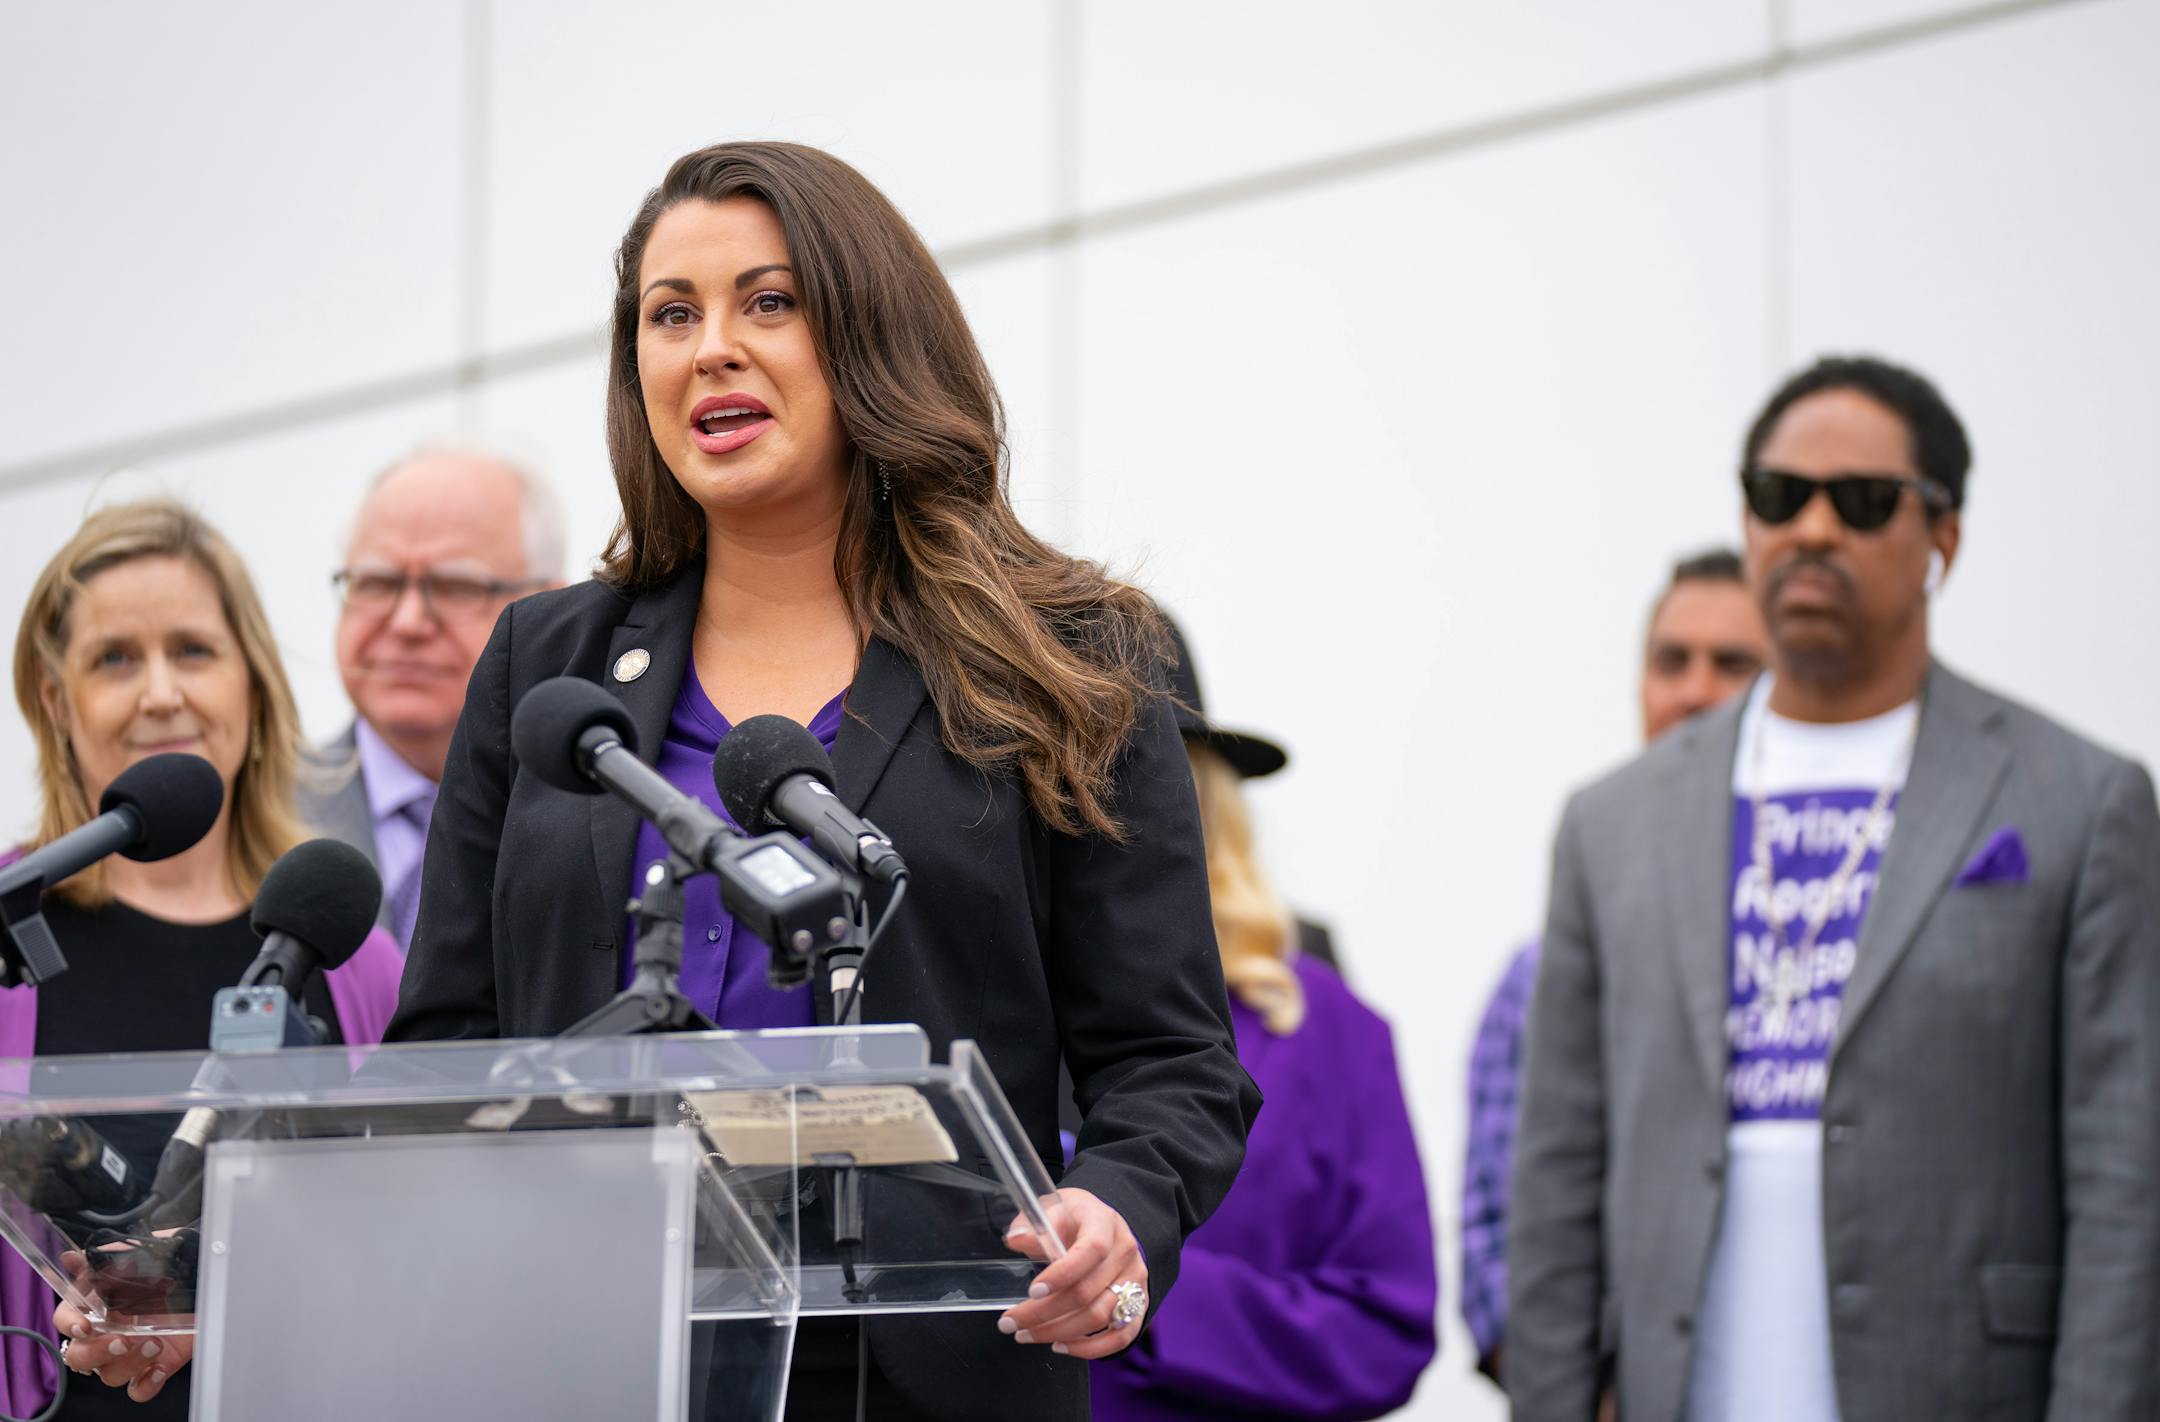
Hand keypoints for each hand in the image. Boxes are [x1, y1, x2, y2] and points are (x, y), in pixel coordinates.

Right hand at [54, 1249, 194, 1402]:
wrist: (207, 1277)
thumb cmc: (168, 1266)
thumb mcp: (138, 1254)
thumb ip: (104, 1259)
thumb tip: (72, 1259)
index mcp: (98, 1305)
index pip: (64, 1319)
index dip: (69, 1325)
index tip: (84, 1327)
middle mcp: (107, 1332)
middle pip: (79, 1356)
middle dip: (97, 1352)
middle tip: (121, 1340)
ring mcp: (129, 1352)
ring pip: (109, 1374)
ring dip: (129, 1364)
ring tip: (155, 1343)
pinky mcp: (153, 1366)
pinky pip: (138, 1389)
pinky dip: (145, 1384)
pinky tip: (159, 1368)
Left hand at [997, 1187, 1148, 1360]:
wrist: (1101, 1225)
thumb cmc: (1072, 1219)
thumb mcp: (1051, 1210)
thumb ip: (1033, 1226)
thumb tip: (1016, 1239)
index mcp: (1104, 1223)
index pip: (1092, 1250)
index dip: (1062, 1274)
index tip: (1033, 1291)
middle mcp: (1125, 1252)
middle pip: (1089, 1292)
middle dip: (1044, 1313)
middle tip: (1010, 1323)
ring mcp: (1135, 1280)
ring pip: (1101, 1317)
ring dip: (1059, 1332)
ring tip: (1027, 1334)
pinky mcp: (1138, 1304)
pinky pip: (1121, 1336)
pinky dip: (1090, 1349)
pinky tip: (1059, 1345)